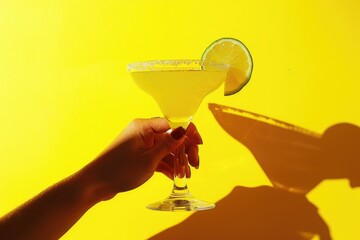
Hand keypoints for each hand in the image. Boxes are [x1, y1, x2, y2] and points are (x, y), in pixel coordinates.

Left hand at [80, 118, 201, 200]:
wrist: (96, 184)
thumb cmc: (118, 170)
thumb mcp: (148, 159)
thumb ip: (168, 145)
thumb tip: (184, 130)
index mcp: (144, 126)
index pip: (173, 123)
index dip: (188, 133)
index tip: (199, 145)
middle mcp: (144, 132)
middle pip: (172, 137)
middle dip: (185, 150)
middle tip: (194, 164)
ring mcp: (143, 145)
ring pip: (167, 149)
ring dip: (178, 161)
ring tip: (186, 174)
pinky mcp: (141, 156)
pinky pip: (160, 157)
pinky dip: (169, 166)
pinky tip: (177, 176)